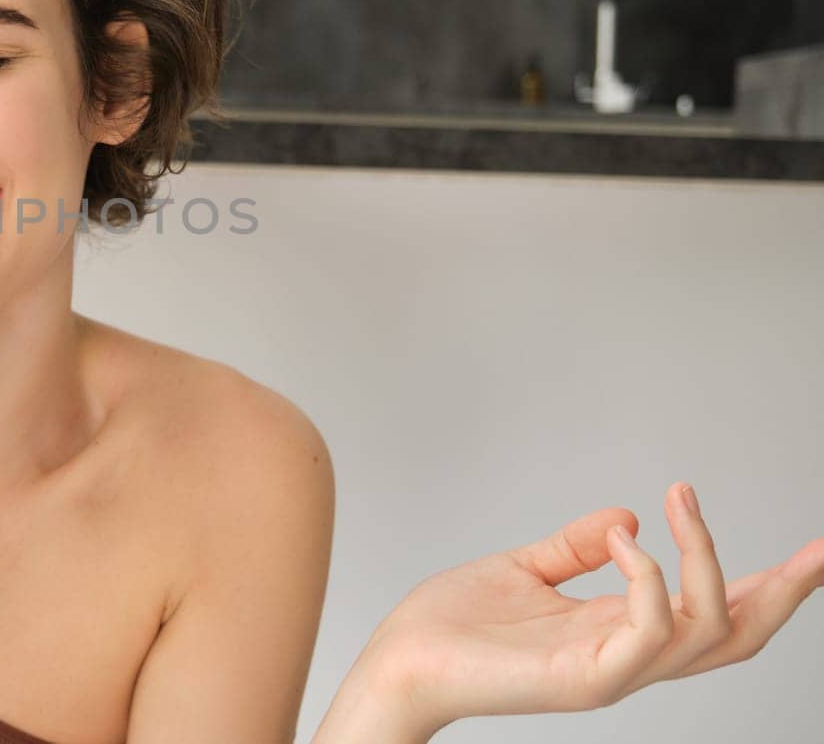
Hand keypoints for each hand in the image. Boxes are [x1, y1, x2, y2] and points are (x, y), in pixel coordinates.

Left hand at [365, 482, 823, 732]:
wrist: (400, 660)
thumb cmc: (453, 624)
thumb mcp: (524, 569)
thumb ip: (577, 546)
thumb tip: (629, 516)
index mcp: (618, 629)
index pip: (713, 614)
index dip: (766, 584)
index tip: (813, 549)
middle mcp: (627, 655)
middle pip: (738, 636)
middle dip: (786, 592)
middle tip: (821, 548)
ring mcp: (612, 672)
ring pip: (709, 631)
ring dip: (708, 558)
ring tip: (679, 502)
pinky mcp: (585, 679)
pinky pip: (649, 634)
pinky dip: (652, 580)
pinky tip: (629, 542)